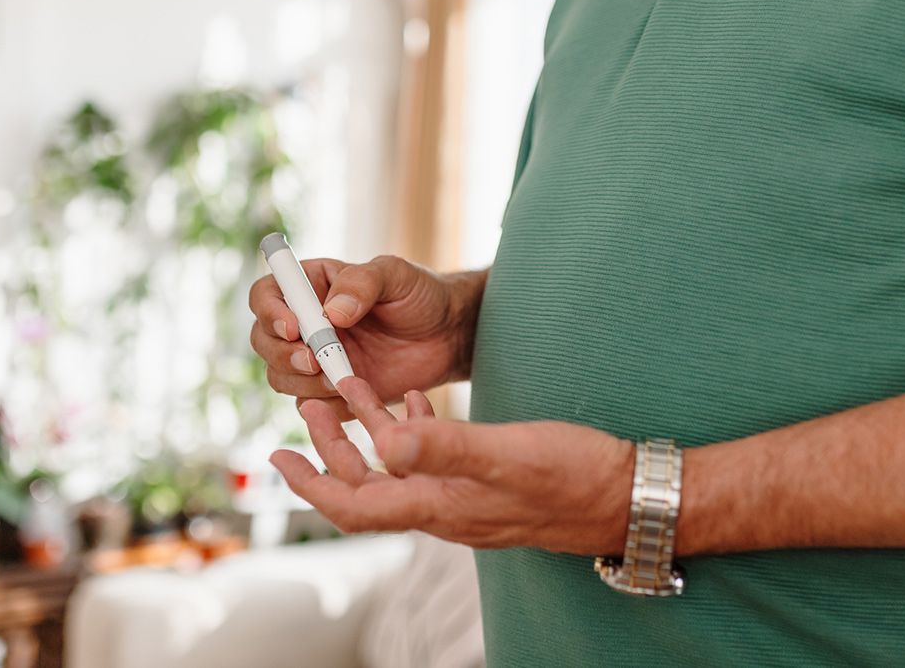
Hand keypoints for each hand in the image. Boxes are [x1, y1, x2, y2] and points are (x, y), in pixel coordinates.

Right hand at [249, 256, 483, 407]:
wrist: (448, 337)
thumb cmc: (420, 296)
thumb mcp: (395, 275)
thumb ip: (362, 284)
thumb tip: (330, 313)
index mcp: (311, 286)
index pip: (266, 294)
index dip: (270, 312)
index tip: (294, 327)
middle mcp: (304, 323)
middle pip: (263, 340)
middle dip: (281, 354)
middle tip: (313, 361)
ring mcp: (314, 359)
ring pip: (278, 376)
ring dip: (300, 381)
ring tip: (340, 378)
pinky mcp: (329, 391)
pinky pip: (308, 404)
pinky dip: (323, 404)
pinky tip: (352, 394)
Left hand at [271, 377, 634, 553]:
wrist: (627, 497)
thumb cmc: (572, 477)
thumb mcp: (505, 453)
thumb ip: (444, 446)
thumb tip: (382, 442)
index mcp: (438, 504)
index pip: (354, 505)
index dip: (310, 484)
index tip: (277, 455)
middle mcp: (445, 508)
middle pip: (368, 487)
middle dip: (330, 451)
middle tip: (306, 410)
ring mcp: (467, 499)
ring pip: (399, 471)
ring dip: (369, 435)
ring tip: (350, 396)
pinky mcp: (490, 484)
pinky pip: (435, 460)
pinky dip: (416, 430)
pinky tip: (420, 401)